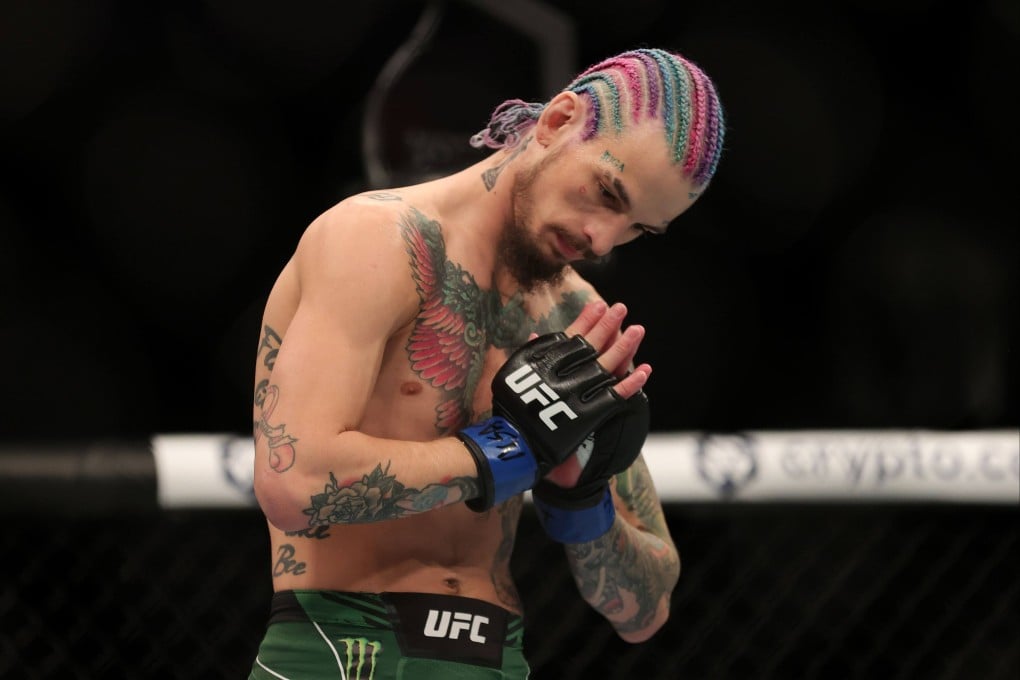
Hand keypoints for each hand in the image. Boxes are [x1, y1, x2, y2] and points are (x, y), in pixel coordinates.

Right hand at [458, 309, 644, 510]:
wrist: (518, 443)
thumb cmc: (512, 407)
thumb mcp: (513, 375)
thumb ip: (529, 355)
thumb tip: (535, 334)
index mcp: (546, 363)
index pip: (572, 335)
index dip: (587, 319)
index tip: (599, 304)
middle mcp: (565, 374)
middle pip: (592, 345)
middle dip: (608, 325)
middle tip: (621, 308)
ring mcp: (579, 394)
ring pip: (607, 365)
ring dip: (625, 346)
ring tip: (638, 329)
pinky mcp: (590, 415)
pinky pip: (615, 395)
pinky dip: (631, 383)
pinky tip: (645, 370)